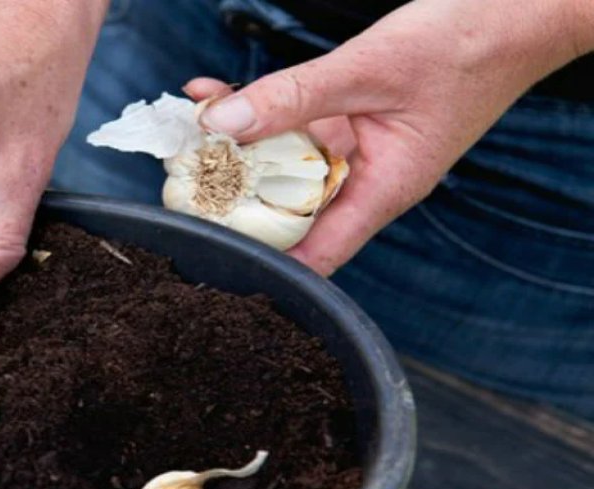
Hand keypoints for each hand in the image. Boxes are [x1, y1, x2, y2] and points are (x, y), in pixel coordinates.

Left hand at [186, 0, 593, 275]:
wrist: (517, 8)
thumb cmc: (466, 43)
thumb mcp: (367, 69)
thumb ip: (293, 97)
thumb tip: (221, 123)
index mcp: (383, 191)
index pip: (313, 255)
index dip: (261, 258)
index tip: (206, 246)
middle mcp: (365, 181)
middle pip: (287, 210)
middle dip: (231, 198)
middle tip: (176, 183)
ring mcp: (356, 152)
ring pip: (281, 164)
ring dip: (234, 148)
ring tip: (183, 131)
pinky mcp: (349, 122)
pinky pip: (292, 127)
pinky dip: (255, 112)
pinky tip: (214, 96)